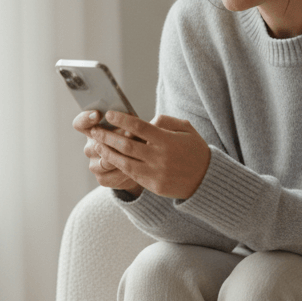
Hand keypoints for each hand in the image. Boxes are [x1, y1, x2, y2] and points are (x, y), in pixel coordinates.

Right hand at [73, 111, 141, 195]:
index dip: (85, 118)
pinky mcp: (102, 179)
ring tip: (139, 152)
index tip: (97, 114)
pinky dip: (126, 171)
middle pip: (97, 143)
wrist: (141, 165)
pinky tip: (137, 167)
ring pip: (105, 161)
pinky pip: (113, 175)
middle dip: (116, 138)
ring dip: (122, 156)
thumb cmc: (136, 139)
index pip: (80, 123)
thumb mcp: (133, 127)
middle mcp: (90, 147)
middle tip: (131, 133)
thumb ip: (128, 122)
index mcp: (93, 130)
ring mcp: (94, 164)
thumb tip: (131, 116)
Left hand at [86, 111, 210, 199]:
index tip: (109, 114)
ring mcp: (155, 173)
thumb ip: (165, 121)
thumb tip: (146, 120)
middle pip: (126, 144)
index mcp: (167, 140)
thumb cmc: (194, 150)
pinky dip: (118, 165)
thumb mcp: (186, 129)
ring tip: (98, 145)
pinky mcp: (153, 185)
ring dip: (108, 152)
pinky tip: (110, 158)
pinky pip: (131, 174)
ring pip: (124, 161)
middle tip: (95, 130)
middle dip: (107, 136)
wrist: (206, 180)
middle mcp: (159, 157)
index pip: (138, 126)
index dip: (121, 119)